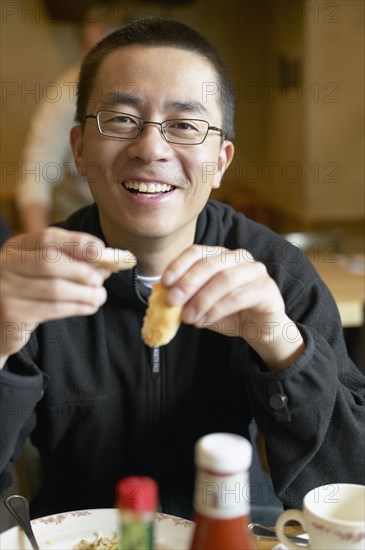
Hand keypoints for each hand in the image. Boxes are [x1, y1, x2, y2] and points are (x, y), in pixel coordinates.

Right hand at [0, 228, 109, 365]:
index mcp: (14, 248)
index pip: (46, 237)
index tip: (100, 250)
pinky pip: (53, 309)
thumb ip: (68, 261)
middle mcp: (4, 264)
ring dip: (84, 293)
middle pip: (49, 261)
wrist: (0, 325)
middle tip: (100, 280)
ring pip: (54, 288)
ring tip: (100, 296)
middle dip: (81, 270)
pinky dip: (77, 307)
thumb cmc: (27, 293)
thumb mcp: (42, 271)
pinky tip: (89, 307)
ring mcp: (4, 290)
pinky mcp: (11, 315)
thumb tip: (104, 261)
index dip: (76, 242)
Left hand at [162, 245, 303, 369]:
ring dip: (202, 300)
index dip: (179, 264)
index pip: (197, 251)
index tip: (164, 282)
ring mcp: (255, 270)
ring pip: (225, 279)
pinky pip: (239, 296)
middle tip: (172, 301)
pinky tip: (206, 320)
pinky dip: (218, 309)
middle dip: (188, 283)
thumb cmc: (229, 313)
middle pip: (210, 263)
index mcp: (220, 255)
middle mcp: (238, 257)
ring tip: (188, 318)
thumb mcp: (201, 305)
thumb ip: (185, 298)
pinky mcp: (266, 288)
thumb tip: (161, 296)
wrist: (259, 329)